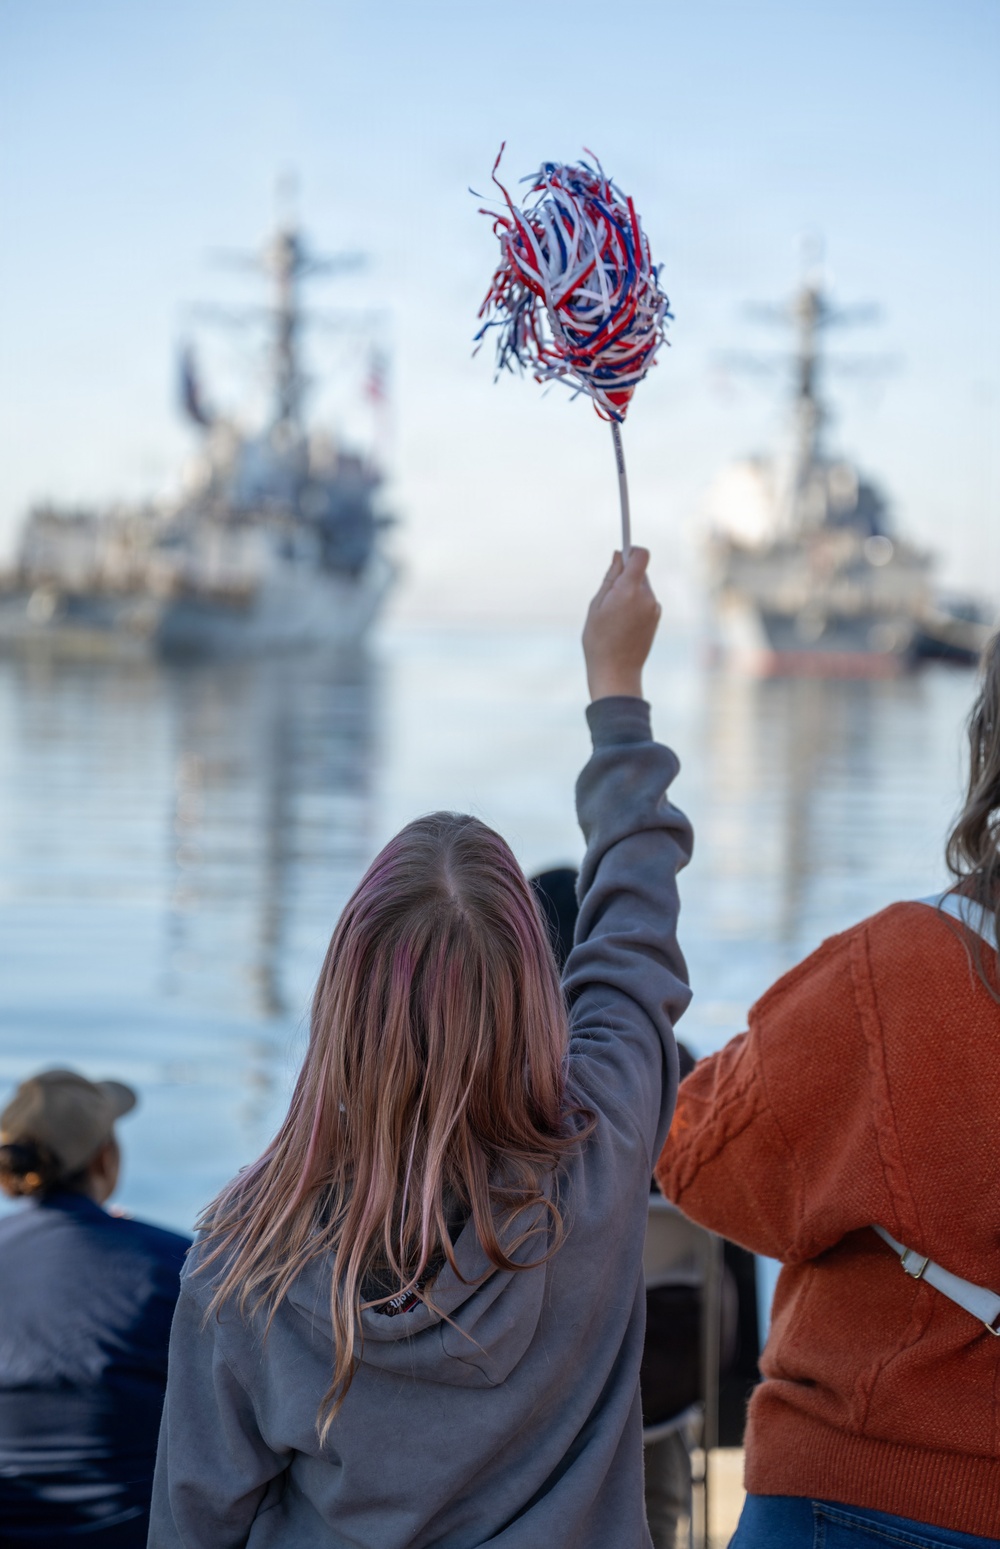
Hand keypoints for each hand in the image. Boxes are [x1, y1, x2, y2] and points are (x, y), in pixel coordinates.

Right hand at [582, 548, 659, 701]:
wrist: (617, 672)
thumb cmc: (599, 641)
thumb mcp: (596, 606)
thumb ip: (610, 578)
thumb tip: (619, 555)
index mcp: (629, 591)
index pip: (641, 555)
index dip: (631, 550)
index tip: (620, 555)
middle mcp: (647, 597)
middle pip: (640, 571)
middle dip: (625, 576)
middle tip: (608, 596)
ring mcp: (654, 608)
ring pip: (642, 587)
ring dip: (629, 592)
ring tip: (614, 615)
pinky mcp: (656, 618)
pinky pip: (646, 601)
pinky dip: (635, 604)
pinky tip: (623, 624)